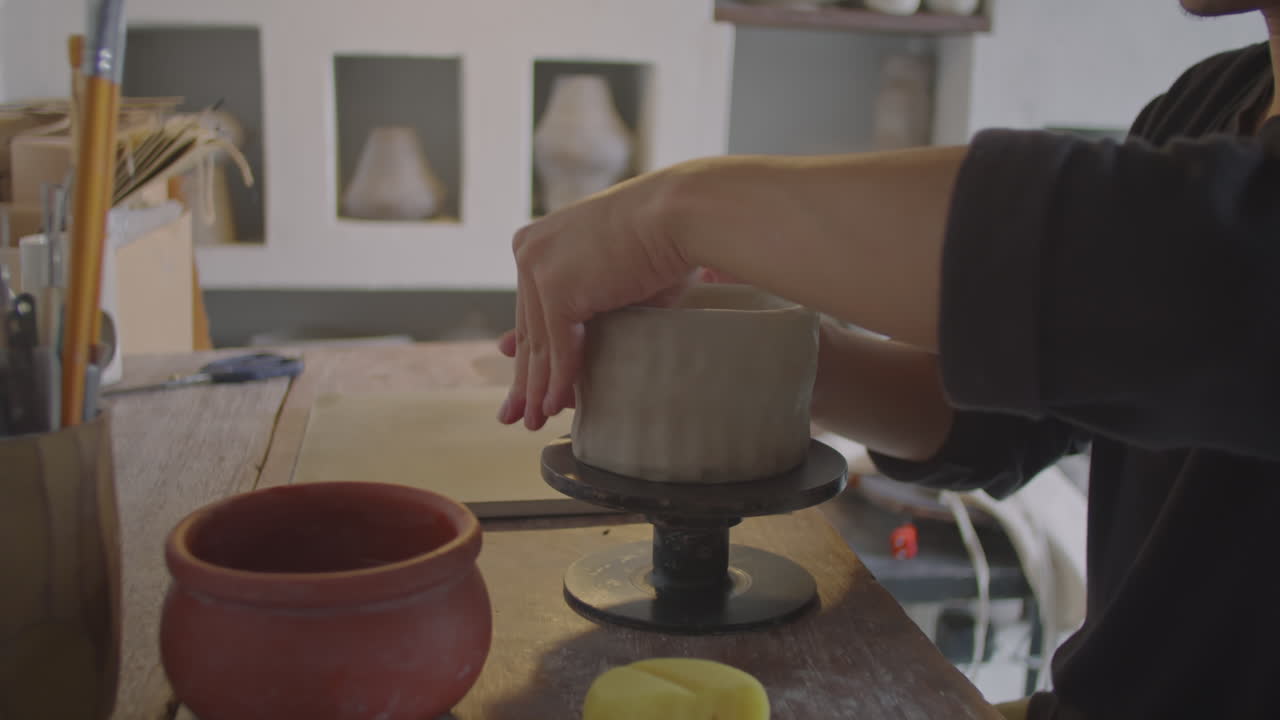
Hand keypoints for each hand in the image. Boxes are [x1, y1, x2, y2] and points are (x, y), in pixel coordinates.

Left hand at [498, 170, 695, 429]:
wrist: (679, 214)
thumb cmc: (664, 240)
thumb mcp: (615, 278)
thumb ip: (590, 310)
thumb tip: (569, 354)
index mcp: (540, 240)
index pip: (532, 308)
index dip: (529, 352)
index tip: (523, 384)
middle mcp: (529, 250)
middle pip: (528, 328)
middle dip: (524, 377)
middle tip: (515, 414)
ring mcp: (539, 268)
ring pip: (538, 343)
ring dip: (536, 388)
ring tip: (533, 422)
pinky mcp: (556, 288)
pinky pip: (557, 346)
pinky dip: (558, 381)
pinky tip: (553, 408)